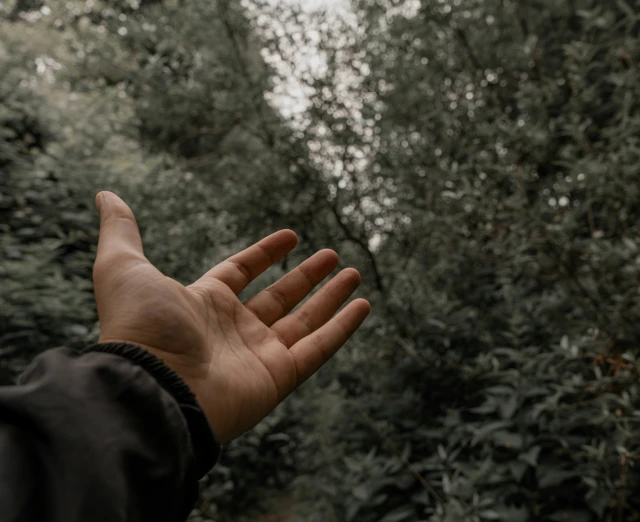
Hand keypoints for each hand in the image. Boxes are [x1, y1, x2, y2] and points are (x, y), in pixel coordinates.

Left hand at [92, 191, 370, 442]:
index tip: (292, 235)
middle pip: (280, 297)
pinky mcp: (280, 377)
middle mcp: (235, 329)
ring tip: (355, 274)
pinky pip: (319, 348)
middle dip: (308, 276)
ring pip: (306, 321)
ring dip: (331, 297)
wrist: (154, 387)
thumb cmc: (139, 328)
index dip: (266, 253)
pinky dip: (343, 328)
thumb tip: (106, 194)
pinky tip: (363, 306)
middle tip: (334, 256)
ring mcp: (259, 354)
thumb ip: (122, 231)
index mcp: (205, 303)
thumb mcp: (124, 267)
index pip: (242, 273)